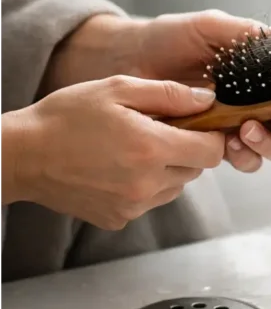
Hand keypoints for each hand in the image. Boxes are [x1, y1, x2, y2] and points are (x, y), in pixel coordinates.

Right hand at [2, 76, 224, 228]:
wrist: (22, 155)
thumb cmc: (66, 116)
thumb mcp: (118, 89)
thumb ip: (169, 94)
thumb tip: (208, 100)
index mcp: (151, 148)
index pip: (212, 151)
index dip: (210, 135)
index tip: (198, 124)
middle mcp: (146, 183)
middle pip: (196, 169)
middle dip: (187, 149)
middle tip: (159, 132)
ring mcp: (133, 206)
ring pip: (176, 186)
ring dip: (168, 169)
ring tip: (135, 149)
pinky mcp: (119, 220)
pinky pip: (151, 201)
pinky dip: (146, 186)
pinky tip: (119, 168)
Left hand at [127, 10, 270, 171]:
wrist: (125, 61)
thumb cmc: (167, 38)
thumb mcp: (211, 28)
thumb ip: (249, 35)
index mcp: (266, 74)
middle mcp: (260, 102)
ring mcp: (240, 125)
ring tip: (246, 131)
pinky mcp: (216, 143)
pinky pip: (245, 160)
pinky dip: (245, 156)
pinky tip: (229, 145)